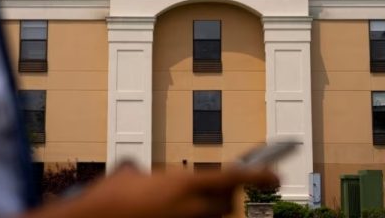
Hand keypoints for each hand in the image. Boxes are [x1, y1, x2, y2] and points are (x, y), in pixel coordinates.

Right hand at [20, 162, 277, 217]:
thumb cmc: (108, 197)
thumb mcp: (128, 174)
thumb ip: (145, 172)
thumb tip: (138, 172)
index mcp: (184, 184)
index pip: (234, 177)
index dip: (259, 175)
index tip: (276, 175)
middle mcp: (191, 208)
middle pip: (227, 203)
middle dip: (225, 194)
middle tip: (219, 187)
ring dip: (205, 211)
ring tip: (182, 205)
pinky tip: (171, 212)